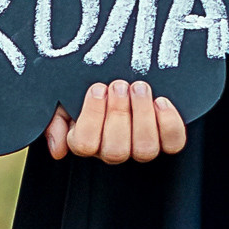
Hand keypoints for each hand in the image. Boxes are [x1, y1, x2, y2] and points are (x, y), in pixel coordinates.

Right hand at [46, 79, 186, 163]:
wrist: (122, 77)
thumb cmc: (89, 88)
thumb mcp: (63, 99)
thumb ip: (55, 121)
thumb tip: (58, 149)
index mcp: (87, 140)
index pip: (85, 144)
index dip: (92, 116)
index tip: (97, 88)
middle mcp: (113, 149)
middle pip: (116, 151)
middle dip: (118, 113)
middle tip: (119, 85)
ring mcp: (140, 146)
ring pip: (144, 149)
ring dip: (142, 115)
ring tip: (139, 87)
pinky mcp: (166, 139)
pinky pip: (173, 142)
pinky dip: (169, 123)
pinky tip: (160, 101)